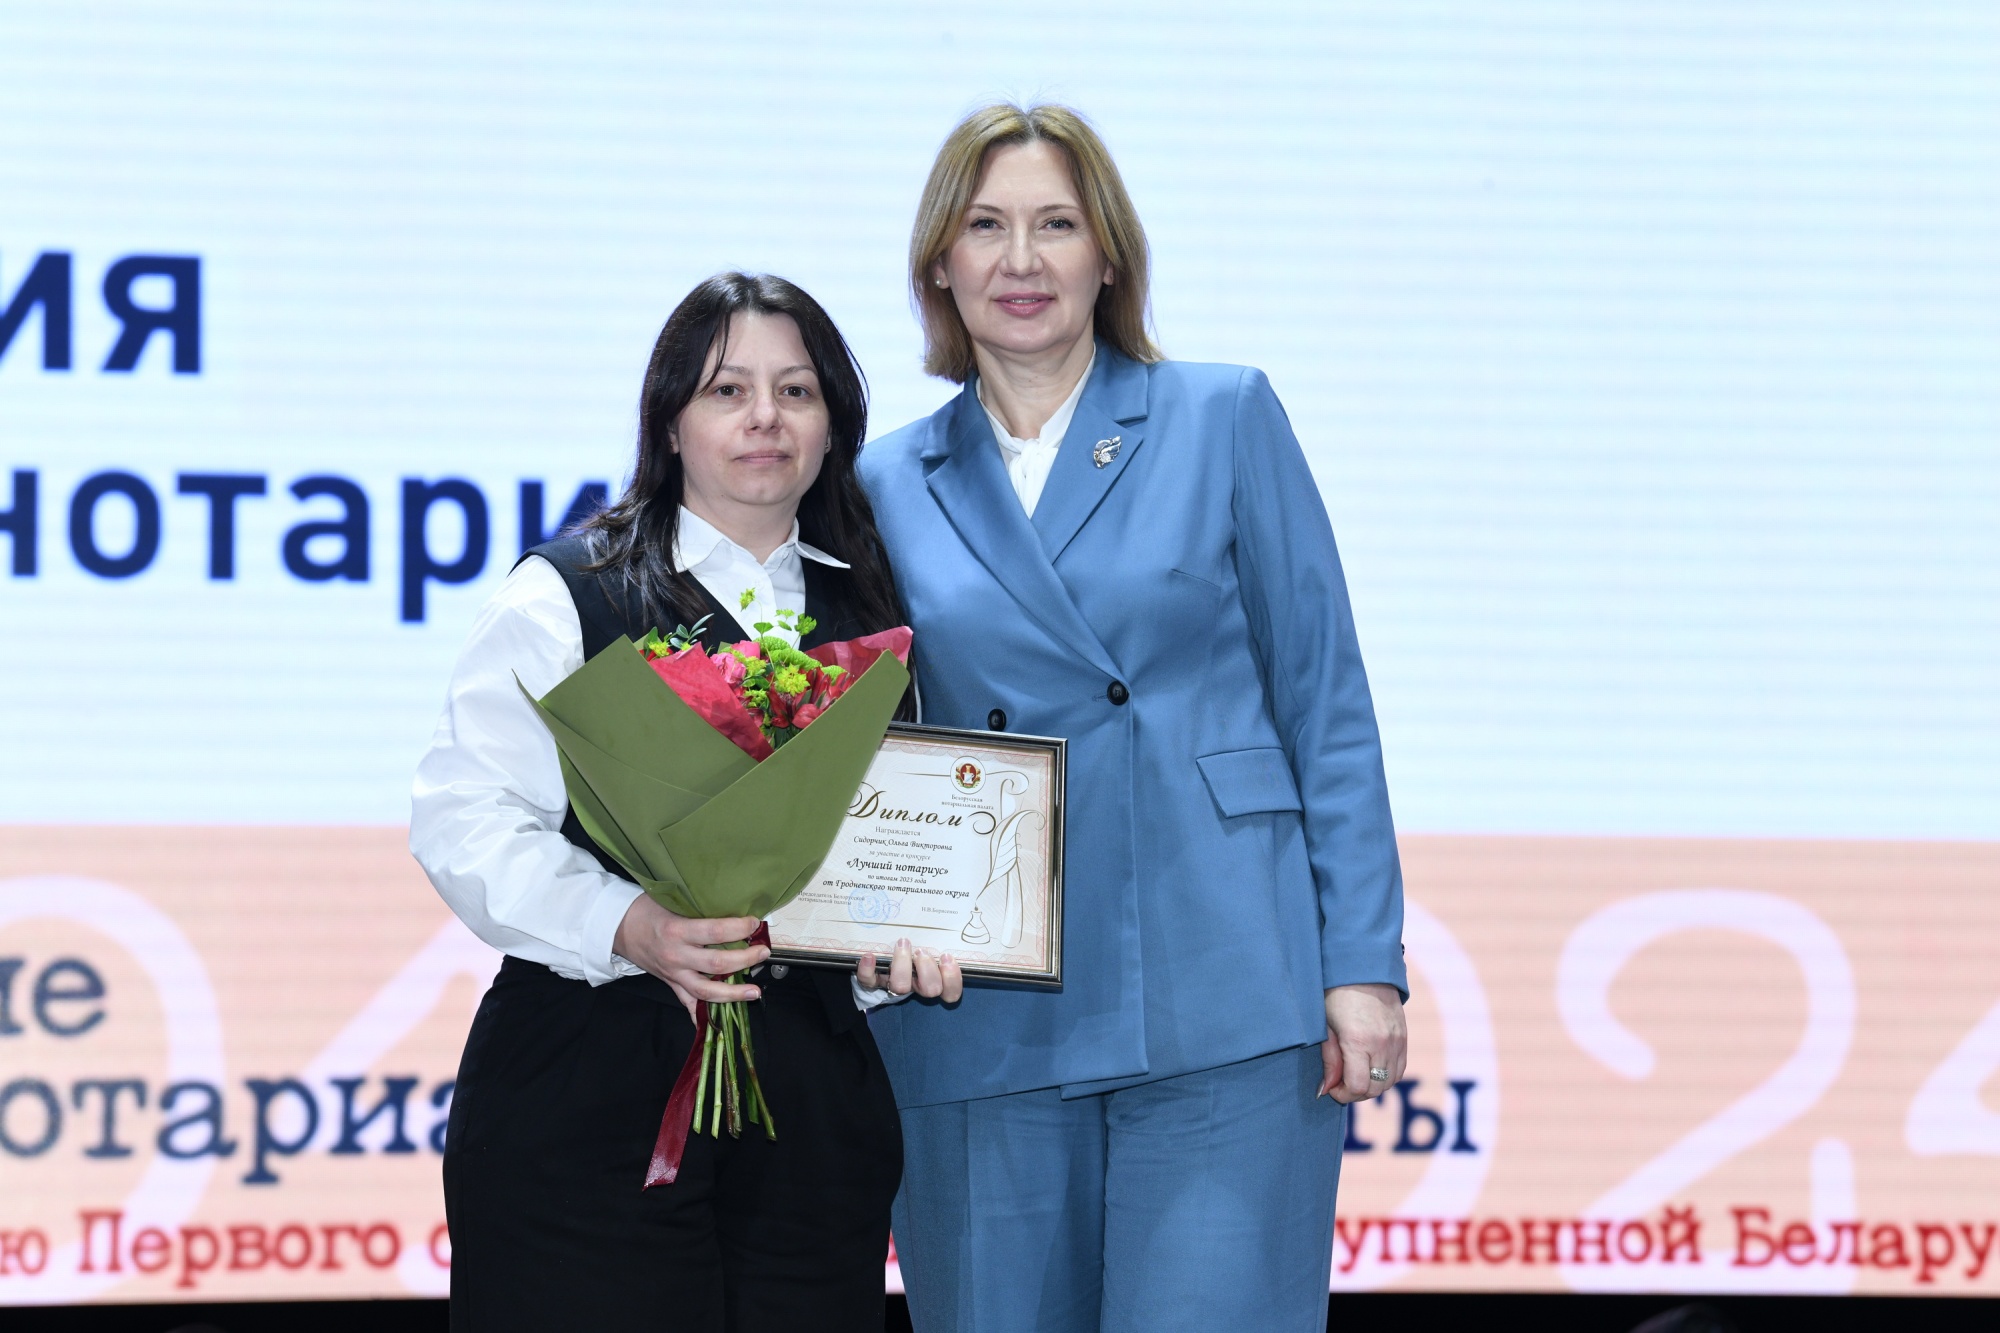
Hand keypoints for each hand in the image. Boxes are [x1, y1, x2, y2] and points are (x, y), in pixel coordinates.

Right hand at [612, 895, 767, 1020]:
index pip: (715, 932)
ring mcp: (674, 975)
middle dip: (745, 960)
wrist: (619, 928)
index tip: (755, 924)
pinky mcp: (671, 984)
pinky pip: (688, 1004)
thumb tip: (734, 909)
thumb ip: (700, 910)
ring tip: (755, 991)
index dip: (739, 928)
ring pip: (706, 991)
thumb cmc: (647, 910)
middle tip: (763, 953)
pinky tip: (719, 1022)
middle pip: (716, 964)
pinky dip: (702, 1016)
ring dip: (734, 993)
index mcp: (677, 931)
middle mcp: (676, 956)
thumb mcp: (673, 902)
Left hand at [856, 937, 963, 1002]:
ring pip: (901, 986)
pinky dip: (868, 970)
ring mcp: (894, 985)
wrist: (882, 952)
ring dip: (902, 965)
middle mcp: (916, 986)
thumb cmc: (914, 947)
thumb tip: (957, 917)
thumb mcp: (931, 942)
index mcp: (934, 980)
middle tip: (921, 951)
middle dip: (928, 969)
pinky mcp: (874, 981)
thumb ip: (940, 938)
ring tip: (903, 943)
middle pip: (930, 990)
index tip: (946, 956)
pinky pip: (869, 981)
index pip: (951, 993)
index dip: (952, 979)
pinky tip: (869, 955)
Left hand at [1320, 982, 1406, 1103]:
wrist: (1362, 968)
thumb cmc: (1336, 994)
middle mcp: (1382, 1044)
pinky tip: (1371, 1067)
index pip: (1358, 1087)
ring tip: (1355, 1074)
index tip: (1331, 1087)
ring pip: (1390, 1081)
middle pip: (1375, 1088)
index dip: (1343, 1094)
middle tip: (1341, 1082)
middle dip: (1356, 1092)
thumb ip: (1329, 1059)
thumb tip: (1327, 1088)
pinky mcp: (1403, 1037)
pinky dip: (1386, 1075)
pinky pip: (1400, 1068)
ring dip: (1372, 1085)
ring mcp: (1397, 1041)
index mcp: (1358, 1041)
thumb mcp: (1325, 1025)